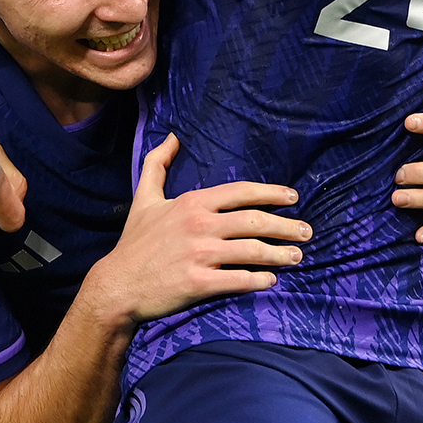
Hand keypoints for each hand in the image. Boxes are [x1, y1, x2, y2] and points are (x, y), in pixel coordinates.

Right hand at [82, 135, 310, 325]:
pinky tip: (271, 280)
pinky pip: (238, 280)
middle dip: (286, 226)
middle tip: (306, 232)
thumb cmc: (135, 243)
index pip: (241, 192)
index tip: (293, 197)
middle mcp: (199, 225)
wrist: (116, 286)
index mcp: (192, 203)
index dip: (271, 193)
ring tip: (297, 257)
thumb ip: (157, 165)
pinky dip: (259, 280)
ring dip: (280, 254)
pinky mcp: (198, 283)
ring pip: (252, 251)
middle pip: (254, 221)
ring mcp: (199, 255)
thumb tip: (171, 137)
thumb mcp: (144, 199)